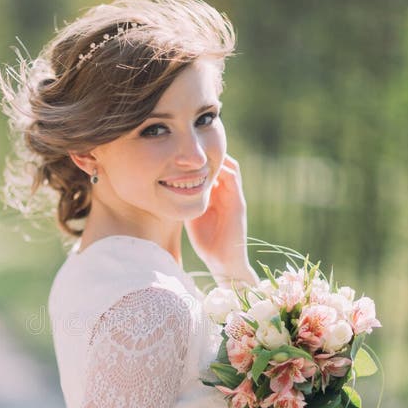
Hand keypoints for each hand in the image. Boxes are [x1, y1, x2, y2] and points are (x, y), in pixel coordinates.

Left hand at [185, 154, 253, 280]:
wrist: (223, 261)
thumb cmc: (207, 243)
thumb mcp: (192, 217)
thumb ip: (186, 203)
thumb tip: (168, 190)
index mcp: (216, 196)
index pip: (211, 171)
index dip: (201, 161)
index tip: (185, 153)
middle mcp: (226, 193)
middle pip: (222, 164)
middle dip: (209, 155)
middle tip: (194, 147)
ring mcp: (234, 196)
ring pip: (230, 167)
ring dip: (218, 158)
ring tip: (203, 152)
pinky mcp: (239, 202)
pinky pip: (233, 179)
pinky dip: (223, 169)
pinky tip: (209, 166)